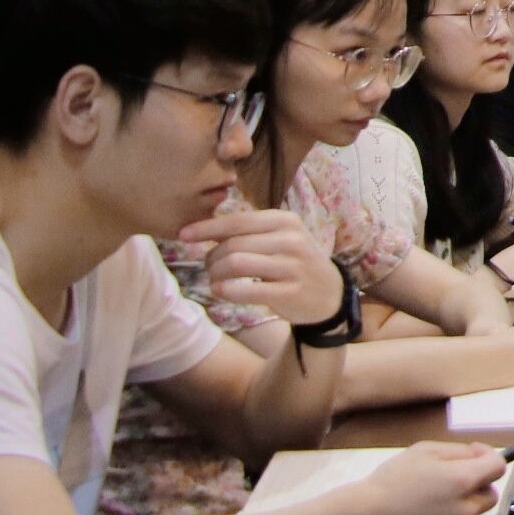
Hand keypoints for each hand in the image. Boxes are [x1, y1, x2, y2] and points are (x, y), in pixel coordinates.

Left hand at [179, 209, 345, 328]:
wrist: (329, 294)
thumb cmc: (296, 262)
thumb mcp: (281, 238)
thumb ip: (249, 232)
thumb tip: (206, 228)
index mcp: (285, 221)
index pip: (237, 221)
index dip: (207, 228)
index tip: (184, 235)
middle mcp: (290, 240)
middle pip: (233, 244)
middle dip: (211, 257)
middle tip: (208, 267)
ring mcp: (291, 266)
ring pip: (236, 264)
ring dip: (216, 273)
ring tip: (214, 279)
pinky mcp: (289, 292)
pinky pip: (246, 290)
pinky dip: (226, 290)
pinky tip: (220, 290)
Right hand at [348, 442, 503, 514]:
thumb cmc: (391, 481)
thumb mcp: (425, 451)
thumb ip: (458, 451)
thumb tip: (478, 455)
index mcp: (463, 479)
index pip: (498, 466)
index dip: (490, 456)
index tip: (476, 454)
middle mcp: (466, 507)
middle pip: (489, 493)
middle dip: (477, 484)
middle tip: (452, 479)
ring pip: (473, 513)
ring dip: (462, 504)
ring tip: (431, 500)